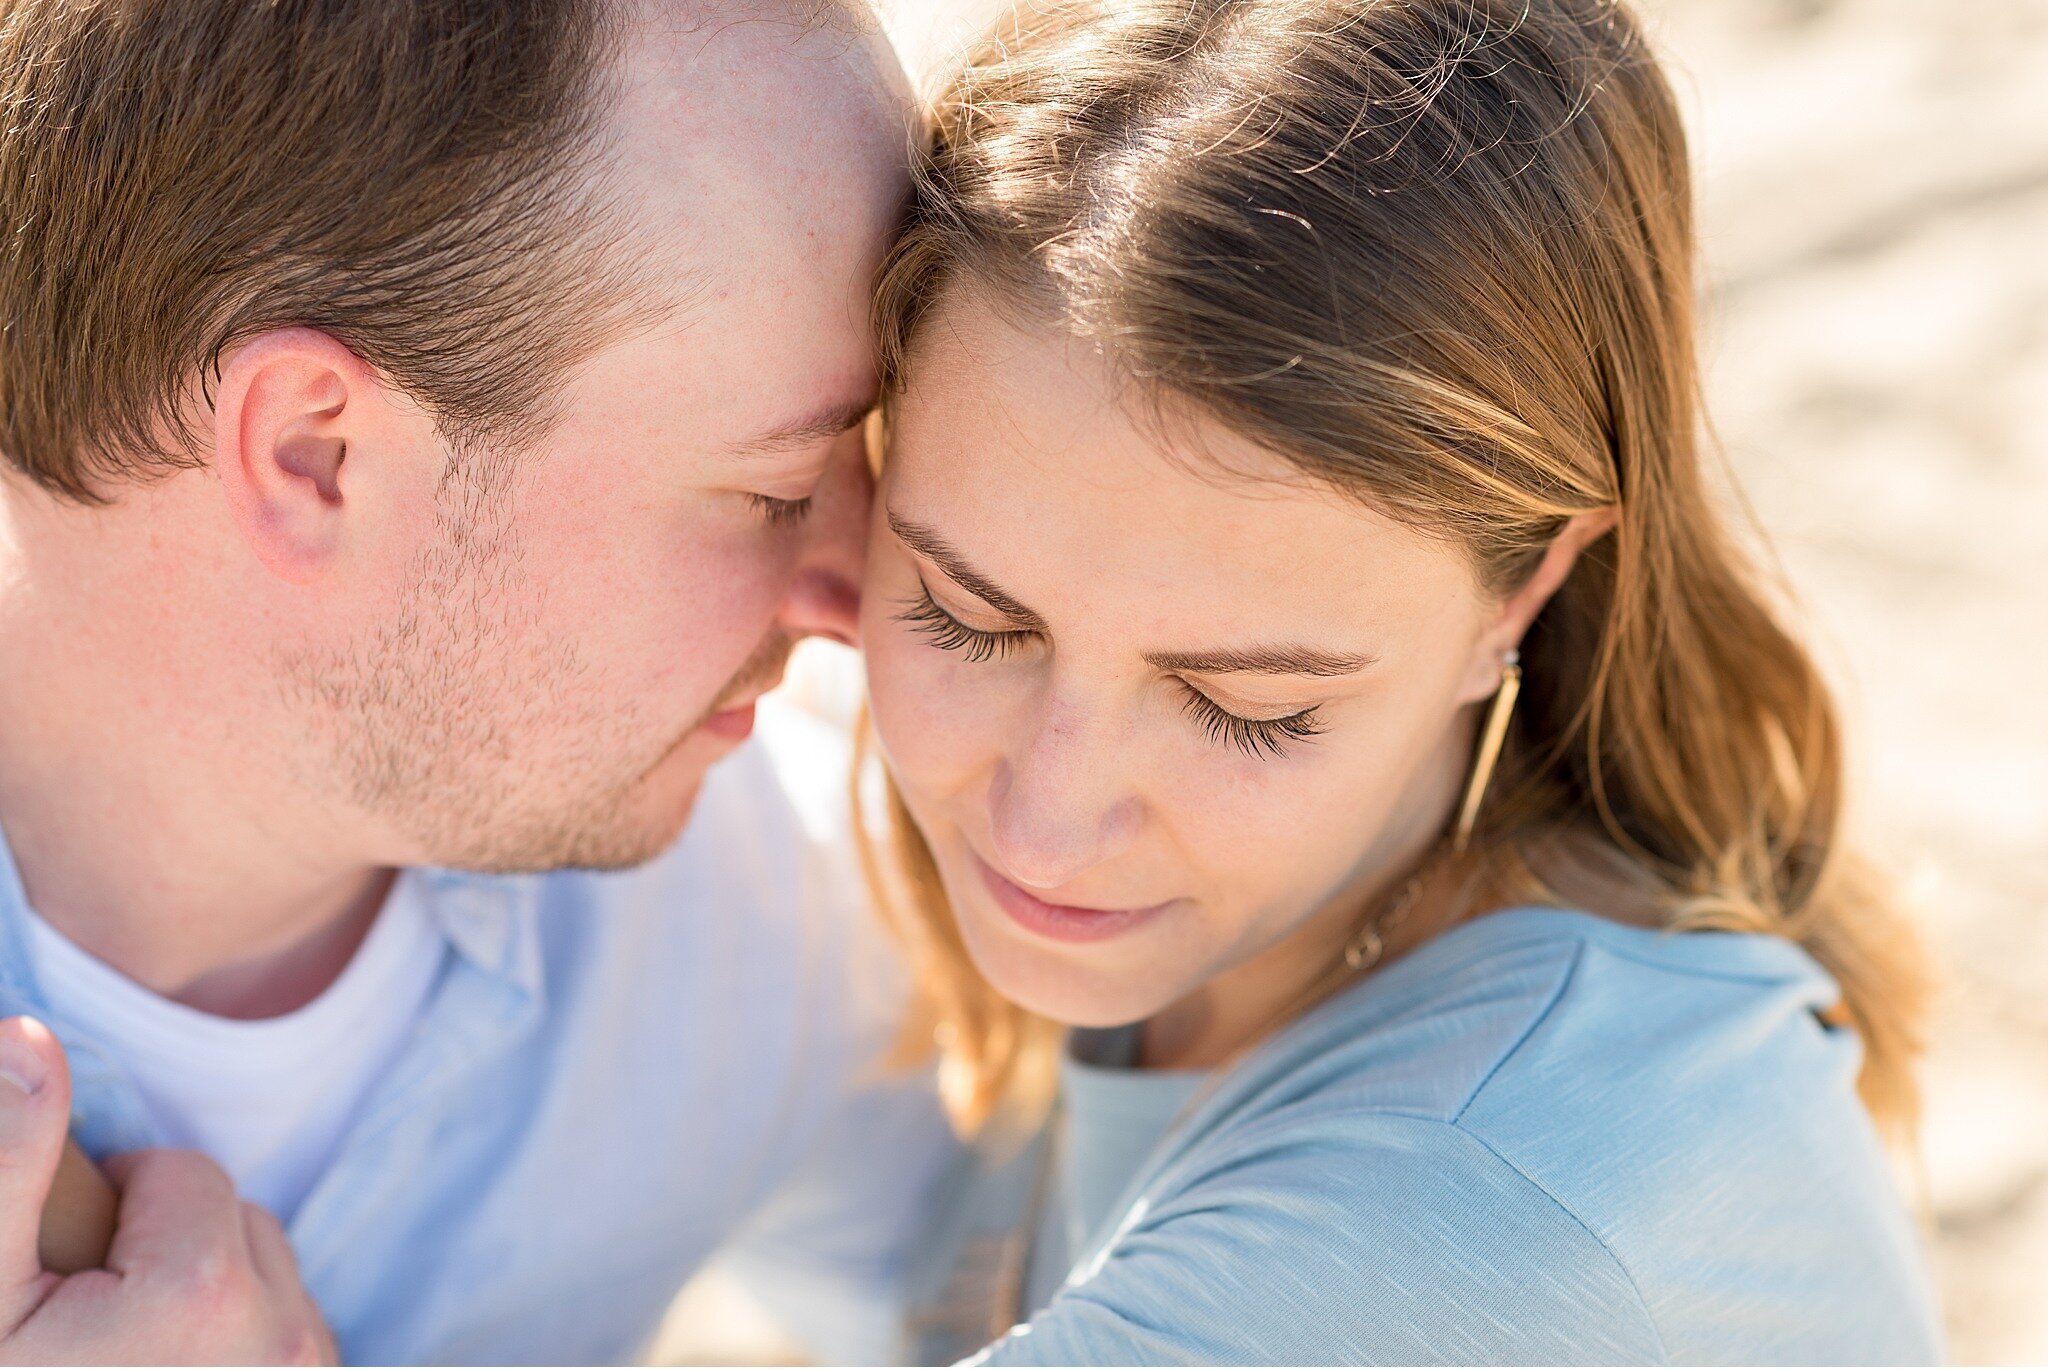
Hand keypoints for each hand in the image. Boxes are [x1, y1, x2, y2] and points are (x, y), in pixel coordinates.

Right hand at [0, 1016, 336, 1364]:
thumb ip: (10, 1160)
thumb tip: (26, 1035)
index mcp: (203, 1297)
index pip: (184, 1172)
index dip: (119, 1210)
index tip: (71, 1281)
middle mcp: (281, 1339)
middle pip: (237, 1217)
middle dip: (170, 1246)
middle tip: (98, 1322)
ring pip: (268, 1269)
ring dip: (207, 1291)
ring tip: (133, 1354)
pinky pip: (289, 1324)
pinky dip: (242, 1336)